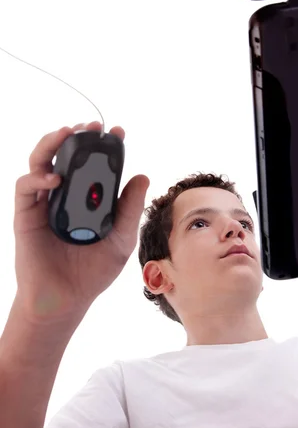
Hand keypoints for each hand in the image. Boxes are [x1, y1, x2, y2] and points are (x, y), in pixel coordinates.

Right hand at [13, 121, 149, 323]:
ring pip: (41, 162)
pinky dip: (38, 178)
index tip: (119, 133)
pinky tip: (56, 180)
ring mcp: (45, 203)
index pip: (95, 164)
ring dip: (53, 144)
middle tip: (93, 127)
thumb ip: (129, 209)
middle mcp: (66, 195)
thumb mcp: (120, 239)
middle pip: (66, 155)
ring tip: (68, 134)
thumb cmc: (93, 272)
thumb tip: (142, 176)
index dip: (105, 146)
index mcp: (89, 199)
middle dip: (78, 135)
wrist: (66, 300)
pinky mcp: (26, 215)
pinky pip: (25, 188)